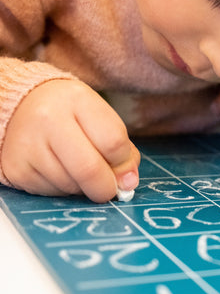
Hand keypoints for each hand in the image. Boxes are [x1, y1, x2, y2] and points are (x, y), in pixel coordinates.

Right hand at [1, 80, 139, 202]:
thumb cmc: (72, 115)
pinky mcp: (16, 169)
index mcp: (78, 100)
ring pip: (71, 186)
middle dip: (107, 188)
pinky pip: (52, 193)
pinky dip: (64, 190)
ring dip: (84, 188)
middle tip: (110, 188)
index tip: (123, 167)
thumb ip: (123, 151)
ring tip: (78, 169)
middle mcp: (48, 119)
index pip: (114, 143)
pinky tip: (59, 171)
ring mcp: (28, 144)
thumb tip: (128, 183)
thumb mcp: (102, 119)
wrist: (23, 107)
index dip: (124, 163)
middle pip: (90, 170)